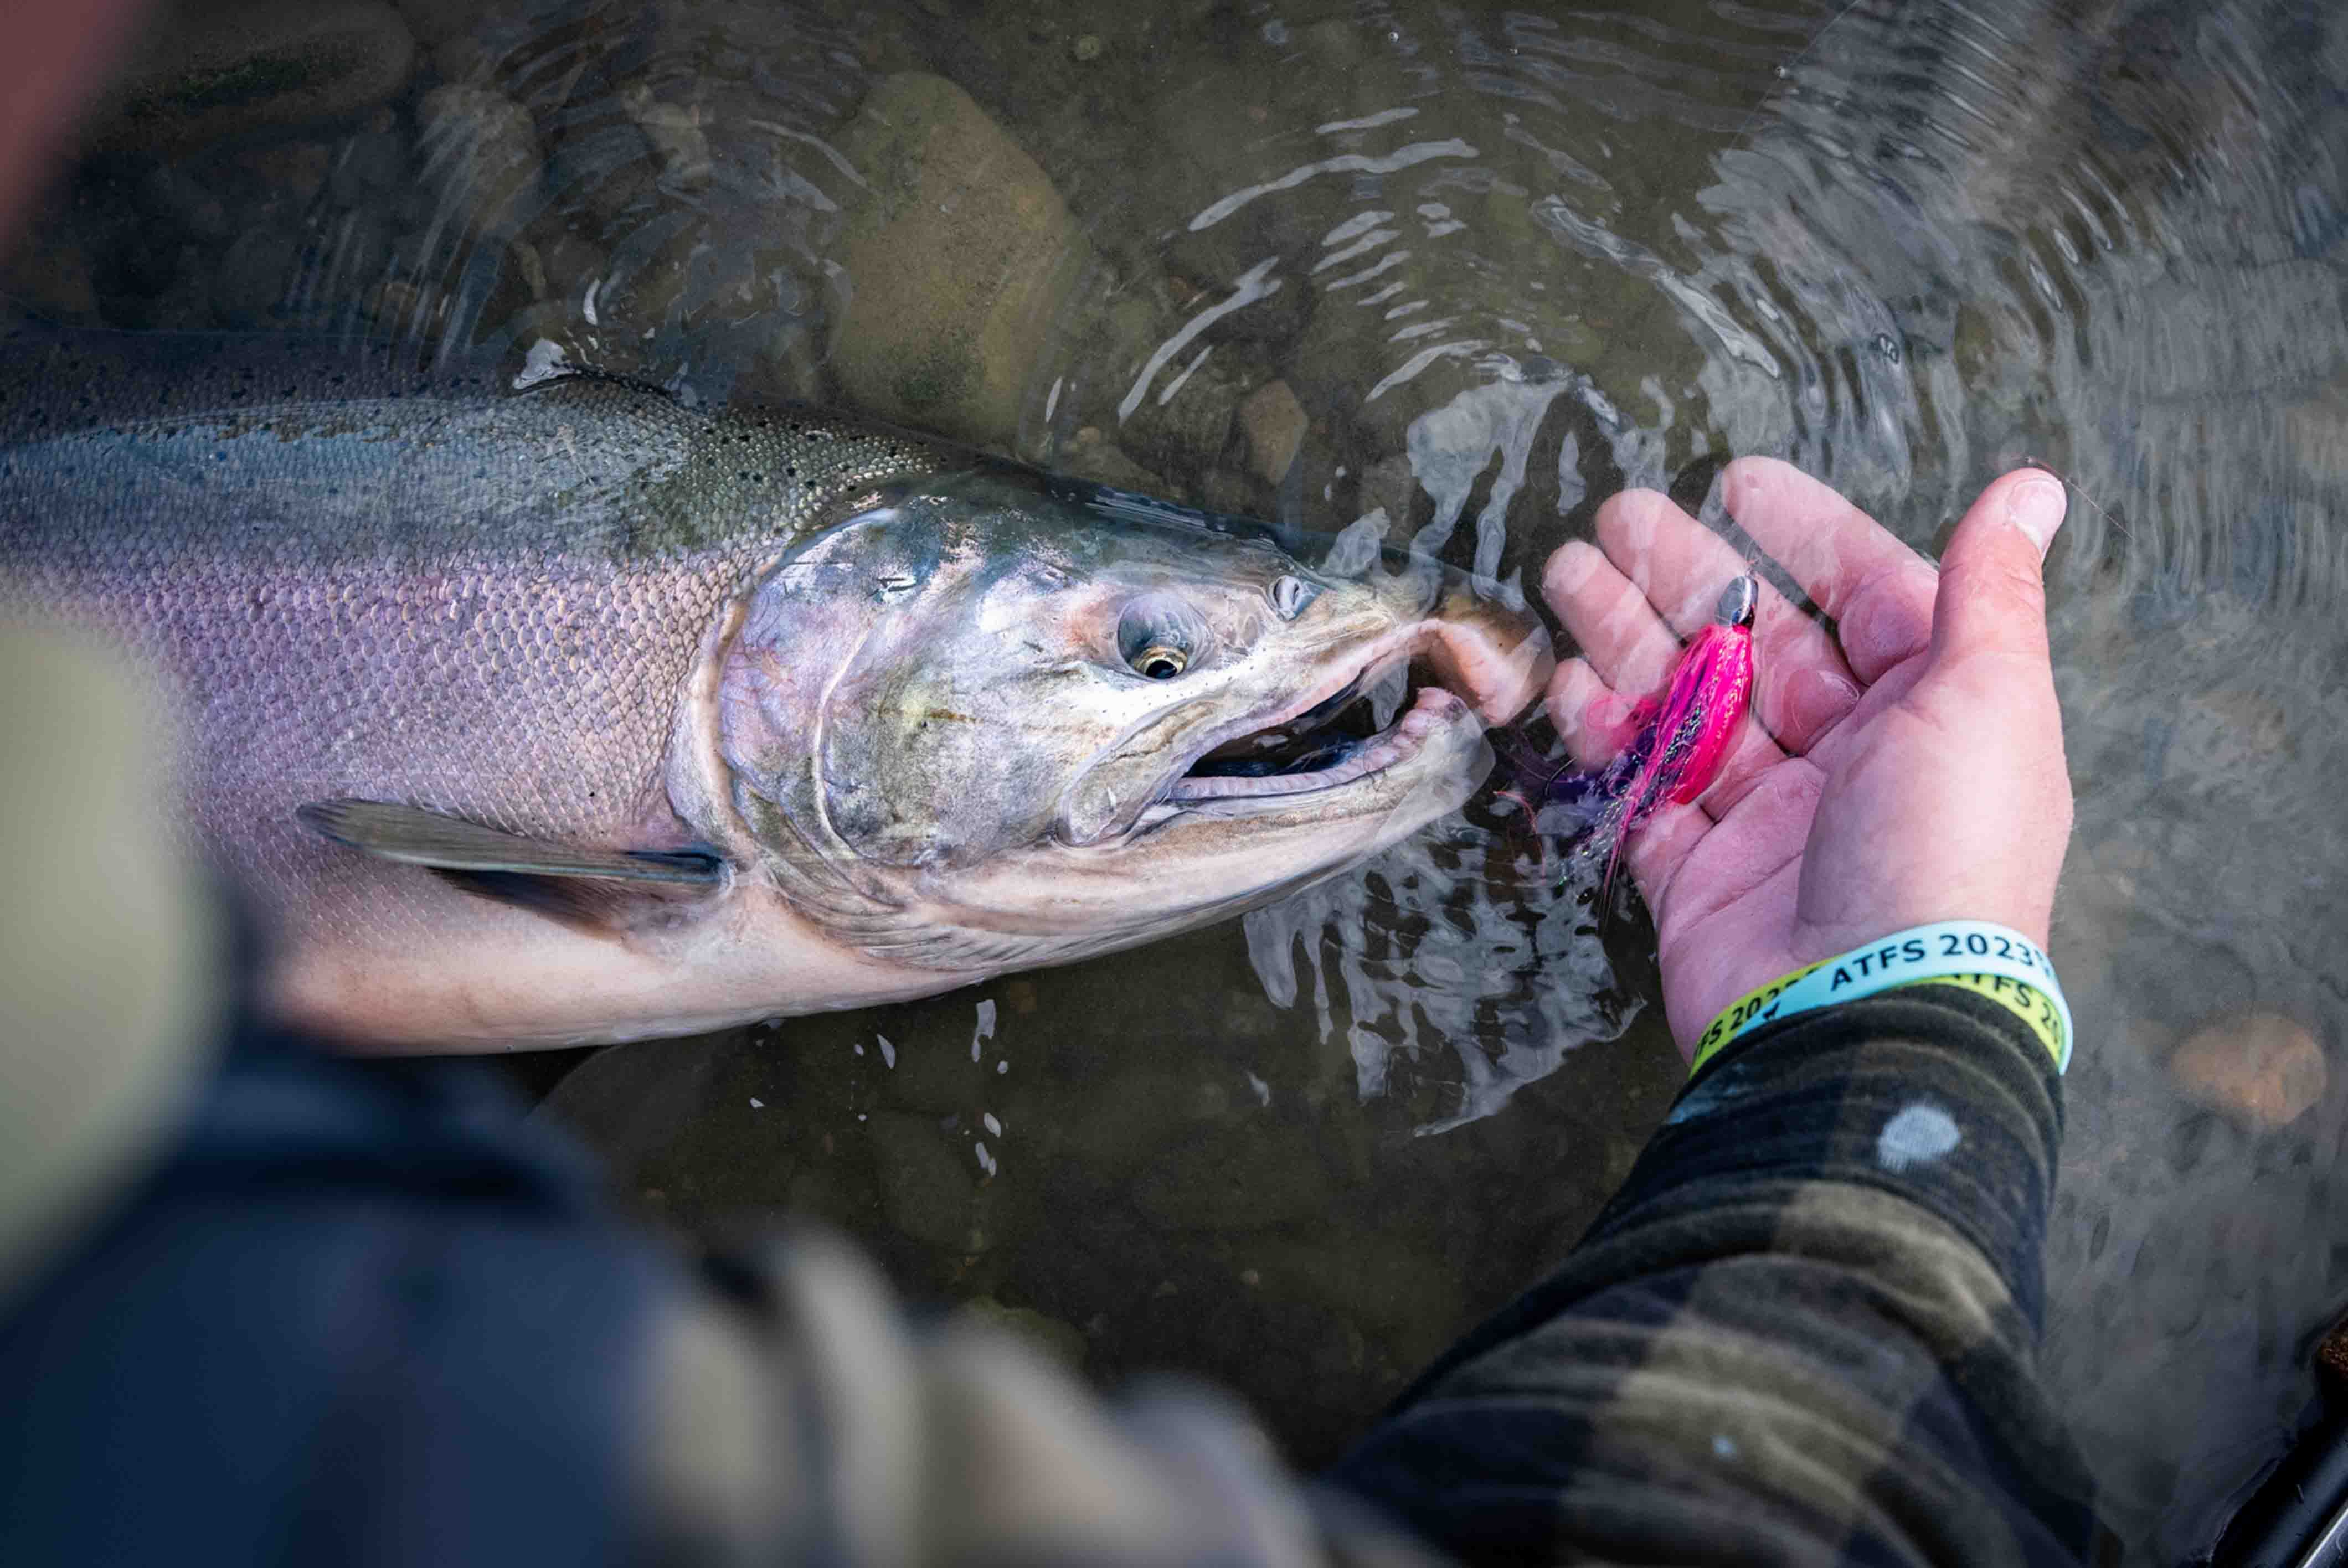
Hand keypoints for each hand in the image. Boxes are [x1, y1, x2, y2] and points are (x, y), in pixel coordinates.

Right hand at [1541, 458, 2073, 1056]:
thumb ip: (1991, 589)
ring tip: (1563, 574)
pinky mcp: (1698, 876)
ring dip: (1626, 635)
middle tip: (1611, 518)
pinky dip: (1603, 735)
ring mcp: (1768, 819)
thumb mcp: (1987, 700)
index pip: (1859, 594)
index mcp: (1927, 712)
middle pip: (1755, 641)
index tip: (1731, 480)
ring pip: (1687, 705)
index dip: (1800, 533)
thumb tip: (2035, 484)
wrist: (1863, 1015)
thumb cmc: (1940, 848)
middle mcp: (1849, 760)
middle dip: (1683, 574)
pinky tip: (1565, 680)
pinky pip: (1643, 791)